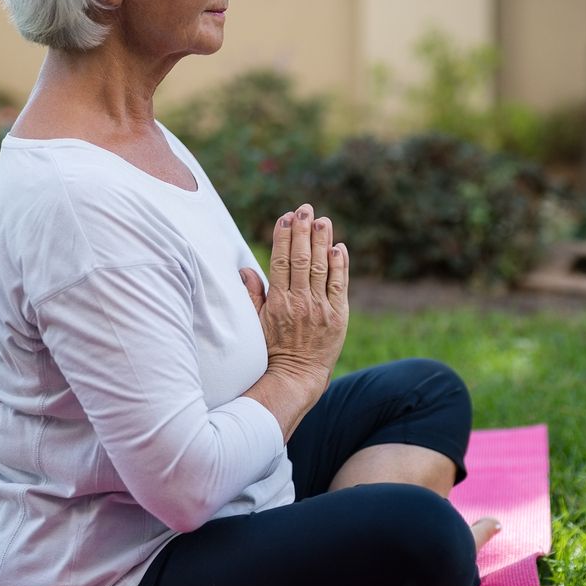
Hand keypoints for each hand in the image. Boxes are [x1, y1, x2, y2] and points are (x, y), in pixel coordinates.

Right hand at [240, 204, 349, 393]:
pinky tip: (338, 248)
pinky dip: (340, 265)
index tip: (286, 217)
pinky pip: (339, 285)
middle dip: (303, 231)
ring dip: (322, 242)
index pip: (281, 262)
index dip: (284, 237)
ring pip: (321, 268)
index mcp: (278, 302)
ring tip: (323, 221)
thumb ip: (252, 296)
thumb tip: (245, 270)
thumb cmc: (273, 349)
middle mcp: (300, 302)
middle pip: (302, 259)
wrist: (297, 376)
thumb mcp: (256, 324)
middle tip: (306, 209)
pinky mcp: (338, 316)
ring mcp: (321, 309)